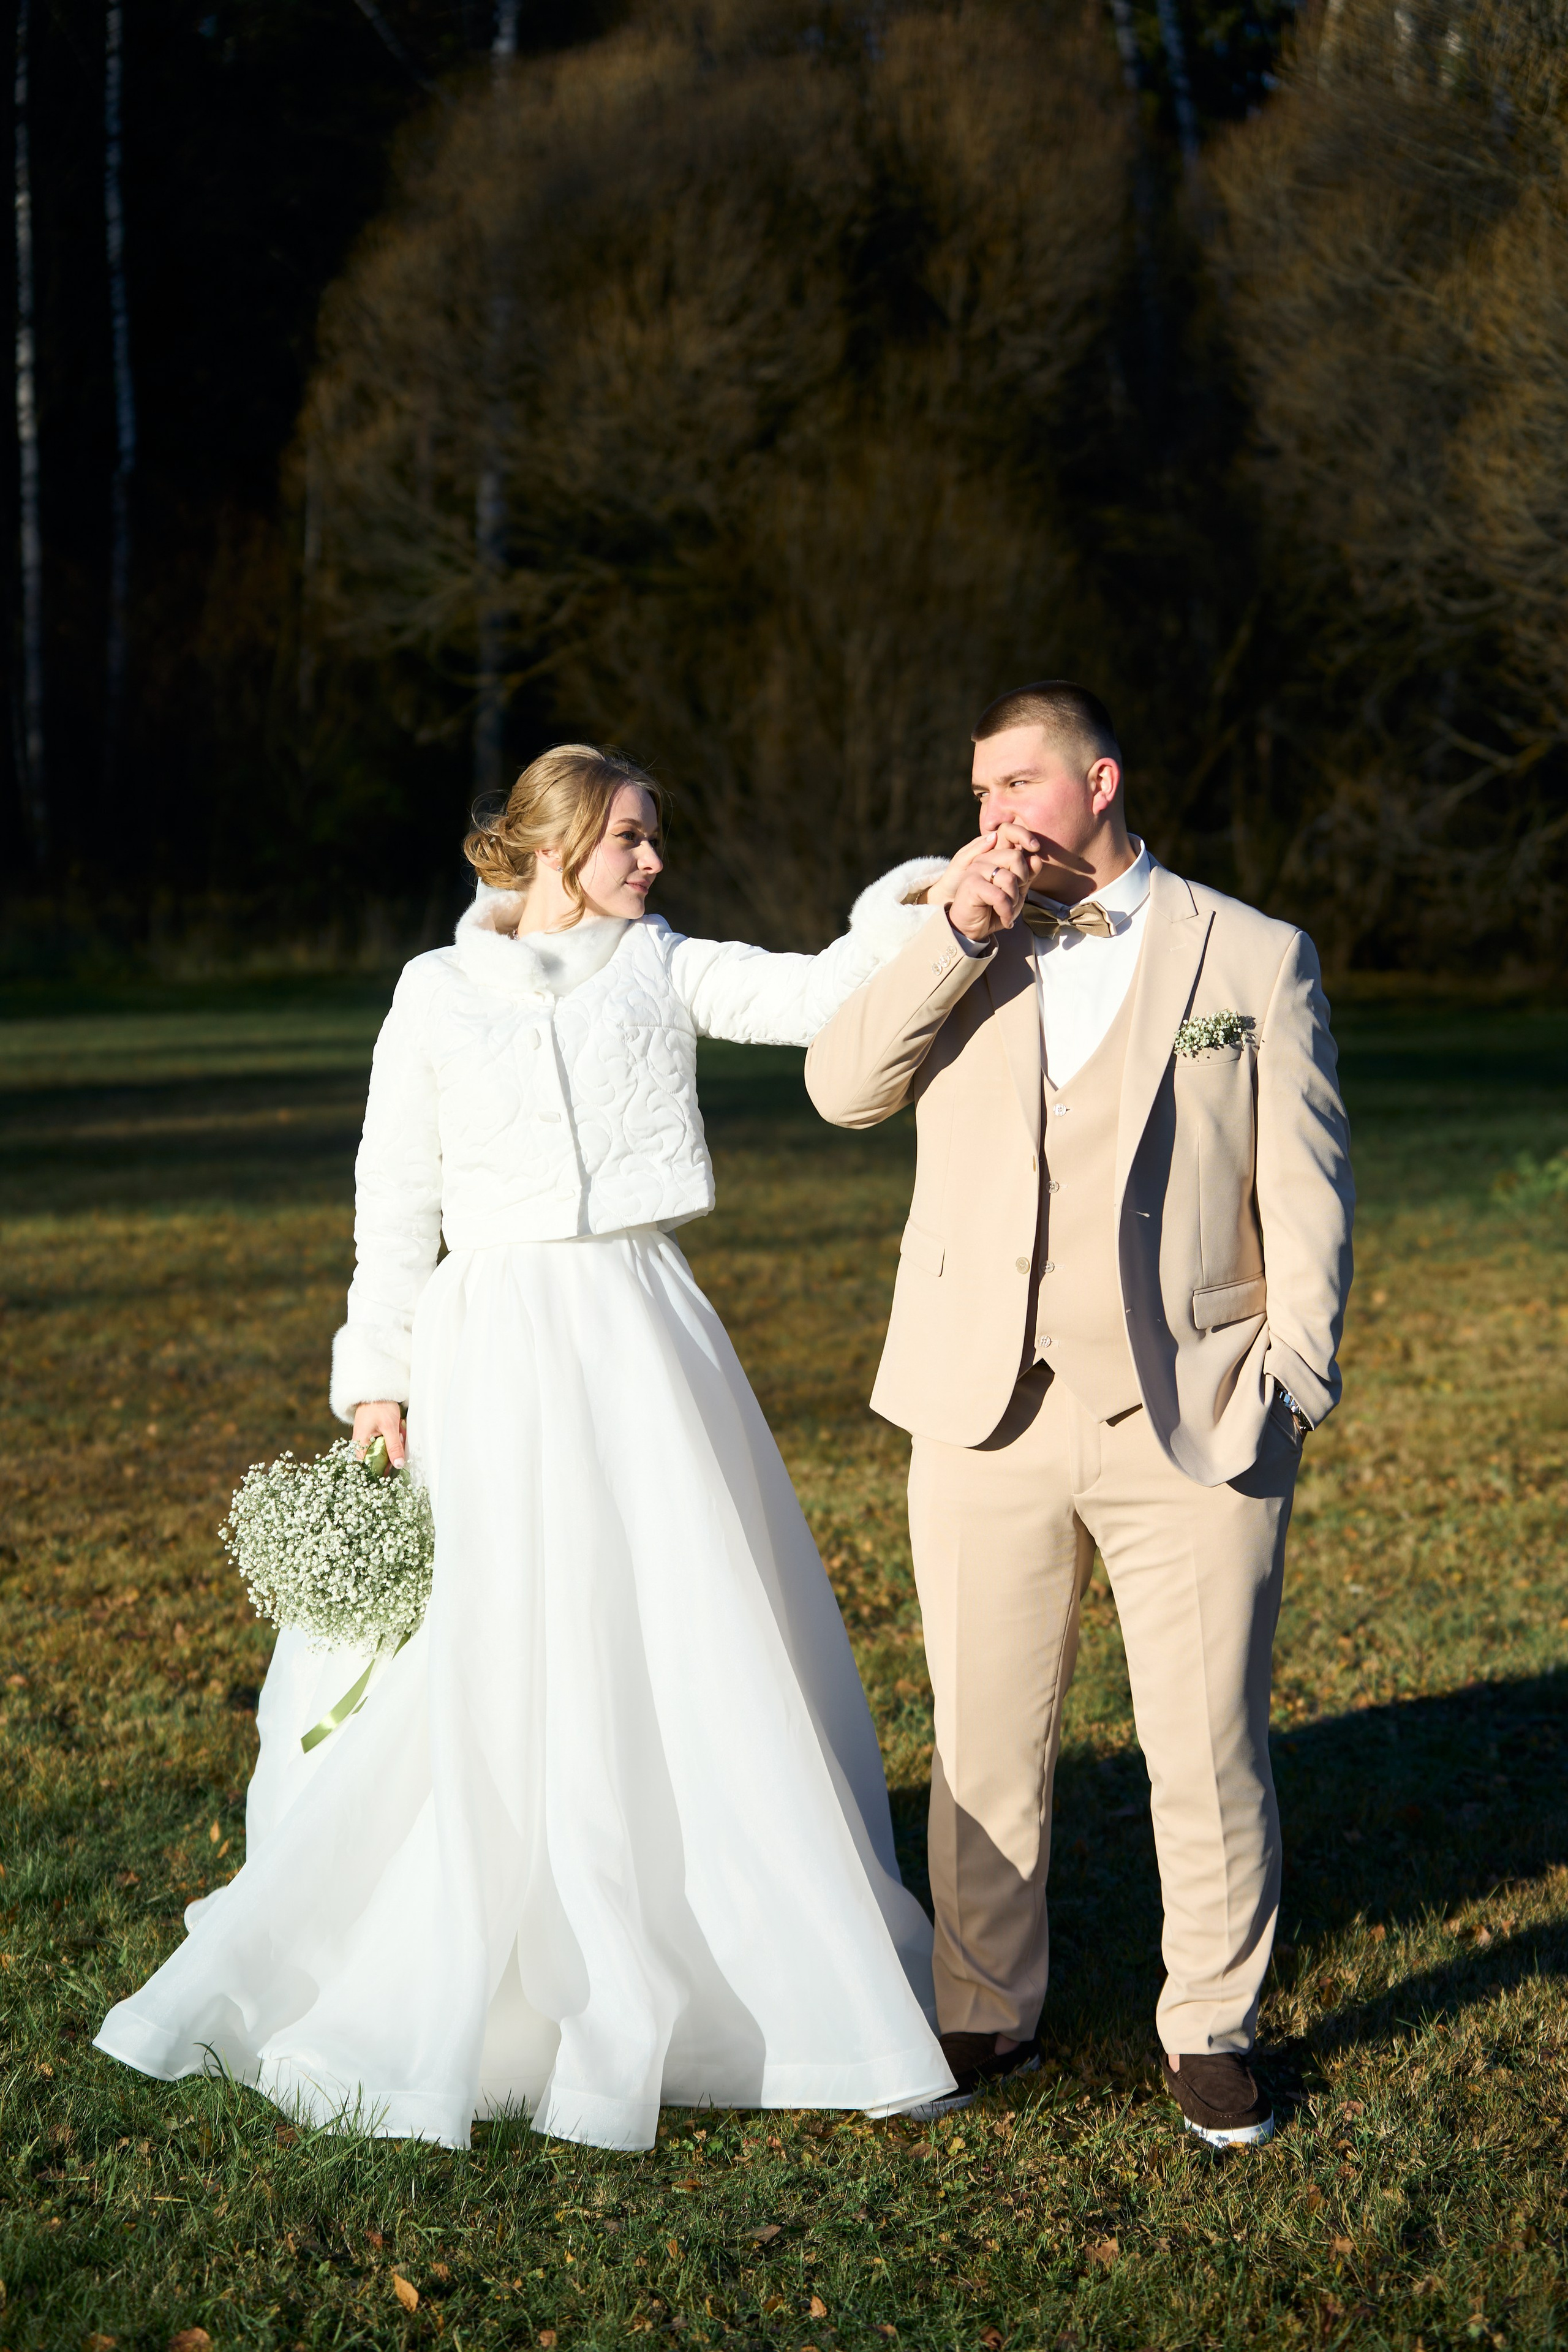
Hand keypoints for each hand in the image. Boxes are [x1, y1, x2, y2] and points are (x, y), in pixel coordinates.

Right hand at [351, 1399, 406, 1468]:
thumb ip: (394, 1447)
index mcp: (359, 1444)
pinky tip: (398, 1428)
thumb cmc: (379, 1406)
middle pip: (376, 1459)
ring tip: (399, 1428)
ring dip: (394, 1443)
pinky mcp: (373, 1435)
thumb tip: (398, 1465)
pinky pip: (384, 1443)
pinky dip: (393, 1438)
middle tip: (399, 1437)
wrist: (377, 1390)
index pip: (365, 1466)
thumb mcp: (389, 1427)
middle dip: (390, 1453)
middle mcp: (360, 1444)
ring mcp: (367, 1439)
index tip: (390, 1471)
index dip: (377, 1471)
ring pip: (382, 1451)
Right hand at [943, 825, 1043, 941]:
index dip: (1025, 836)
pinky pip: (999, 895)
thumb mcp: (1016, 892)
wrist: (971, 929)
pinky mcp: (971, 884)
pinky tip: (1004, 918)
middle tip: (1015, 897)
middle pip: (1015, 856)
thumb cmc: (993, 909)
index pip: (1010, 832)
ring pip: (1009, 878)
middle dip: (1022, 881)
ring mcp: (976, 869)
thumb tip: (1036, 858)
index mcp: (995, 856)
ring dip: (1013, 900)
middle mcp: (984, 858)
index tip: (1036, 847)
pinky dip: (1006, 911)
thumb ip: (1026, 875)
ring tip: (1008, 910)